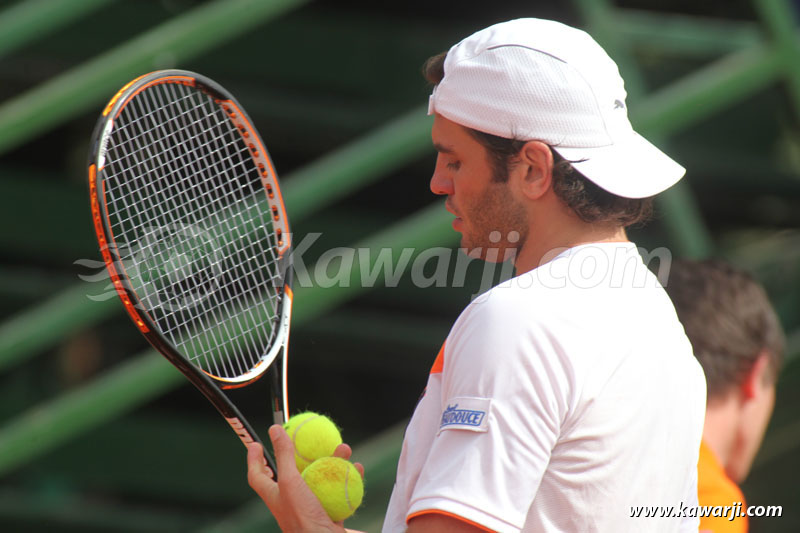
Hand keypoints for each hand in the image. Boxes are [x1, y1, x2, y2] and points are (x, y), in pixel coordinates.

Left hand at [246, 424, 363, 532]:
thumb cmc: (302, 518)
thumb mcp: (289, 482)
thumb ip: (283, 456)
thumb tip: (275, 430)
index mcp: (275, 496)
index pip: (257, 476)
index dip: (254, 460)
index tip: (256, 444)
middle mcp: (291, 501)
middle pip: (294, 473)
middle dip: (303, 454)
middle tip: (307, 441)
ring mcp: (311, 507)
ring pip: (322, 479)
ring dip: (333, 462)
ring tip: (344, 449)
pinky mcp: (330, 513)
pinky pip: (340, 491)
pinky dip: (349, 478)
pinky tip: (357, 468)